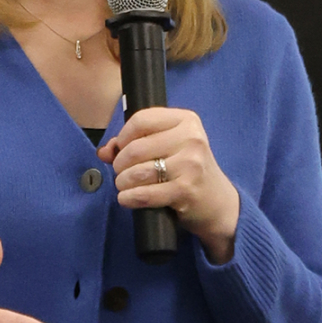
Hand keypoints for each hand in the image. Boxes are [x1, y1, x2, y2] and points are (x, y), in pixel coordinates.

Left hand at [98, 108, 240, 263]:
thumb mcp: (168, 148)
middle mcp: (191, 138)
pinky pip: (145, 193)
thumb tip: (104, 151)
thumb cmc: (188, 170)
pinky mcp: (186, 190)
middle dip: (120, 163)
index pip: (140, 120)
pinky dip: (129, 198)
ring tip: (124, 185)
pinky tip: (127, 199)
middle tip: (121, 172)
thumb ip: (135, 143)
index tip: (121, 149)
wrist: (217, 202)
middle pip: (135, 148)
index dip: (123, 136)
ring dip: (122, 182)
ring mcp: (191, 164)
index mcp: (186, 120)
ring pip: (137, 172)